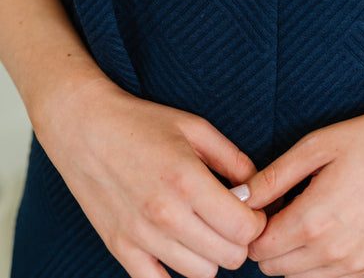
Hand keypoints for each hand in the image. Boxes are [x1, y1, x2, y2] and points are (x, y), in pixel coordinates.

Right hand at [35, 78, 266, 277]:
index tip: (251, 208)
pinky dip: (175, 270)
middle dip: (239, 239)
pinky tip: (178, 244)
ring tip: (203, 226)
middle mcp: (166, 214)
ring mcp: (141, 236)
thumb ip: (233, 159)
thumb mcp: (195, 127)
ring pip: (201, 274)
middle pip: (229, 257)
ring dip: (211, 254)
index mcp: (187, 180)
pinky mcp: (120, 248)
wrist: (84, 127)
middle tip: (230, 217)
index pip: (244, 228)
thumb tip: (259, 190)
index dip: (257, 221)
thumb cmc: (141, 122)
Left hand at [245, 100, 363, 277]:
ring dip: (290, 252)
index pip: (257, 249)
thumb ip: (273, 177)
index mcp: (314, 221)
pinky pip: (328, 277)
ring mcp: (356, 265)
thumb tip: (239, 197)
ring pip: (300, 277)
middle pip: (273, 268)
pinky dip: (316, 259)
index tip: (260, 199)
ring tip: (303, 208)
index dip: (250, 225)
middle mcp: (334, 253)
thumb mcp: (317, 145)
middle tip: (278, 202)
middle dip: (266, 240)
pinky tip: (327, 221)